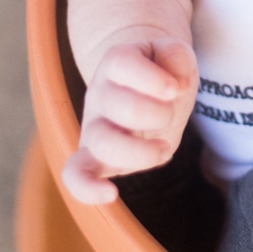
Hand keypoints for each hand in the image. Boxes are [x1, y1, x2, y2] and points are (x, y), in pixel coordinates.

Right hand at [61, 37, 197, 204]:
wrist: (146, 90)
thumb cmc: (162, 73)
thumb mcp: (174, 57)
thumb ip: (177, 56)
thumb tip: (175, 83)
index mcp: (117, 62)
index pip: (121, 63)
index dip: (152, 77)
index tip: (176, 88)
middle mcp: (99, 93)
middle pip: (116, 103)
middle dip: (156, 112)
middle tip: (170, 113)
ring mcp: (95, 127)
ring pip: (101, 141)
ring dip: (139, 150)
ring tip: (164, 149)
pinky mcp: (95, 158)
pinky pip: (75, 175)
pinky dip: (86, 188)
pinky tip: (111, 195)